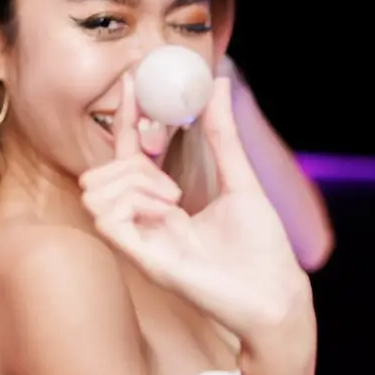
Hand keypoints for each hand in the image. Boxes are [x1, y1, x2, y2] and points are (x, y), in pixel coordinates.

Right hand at [79, 74, 312, 349]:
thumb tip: (216, 83)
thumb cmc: (262, 248)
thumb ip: (223, 136)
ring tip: (173, 199)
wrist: (277, 294)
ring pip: (96, 193)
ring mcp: (141, 243)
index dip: (127, 118)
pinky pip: (108, 220)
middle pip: (101, 174)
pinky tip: (166, 210)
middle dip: (127, 159)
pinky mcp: (144, 262)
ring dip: (131, 182)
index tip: (133, 81)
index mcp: (165, 206)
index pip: (130, 156)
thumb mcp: (240, 179)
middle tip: (170, 177)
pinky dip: (131, 203)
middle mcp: (146, 224)